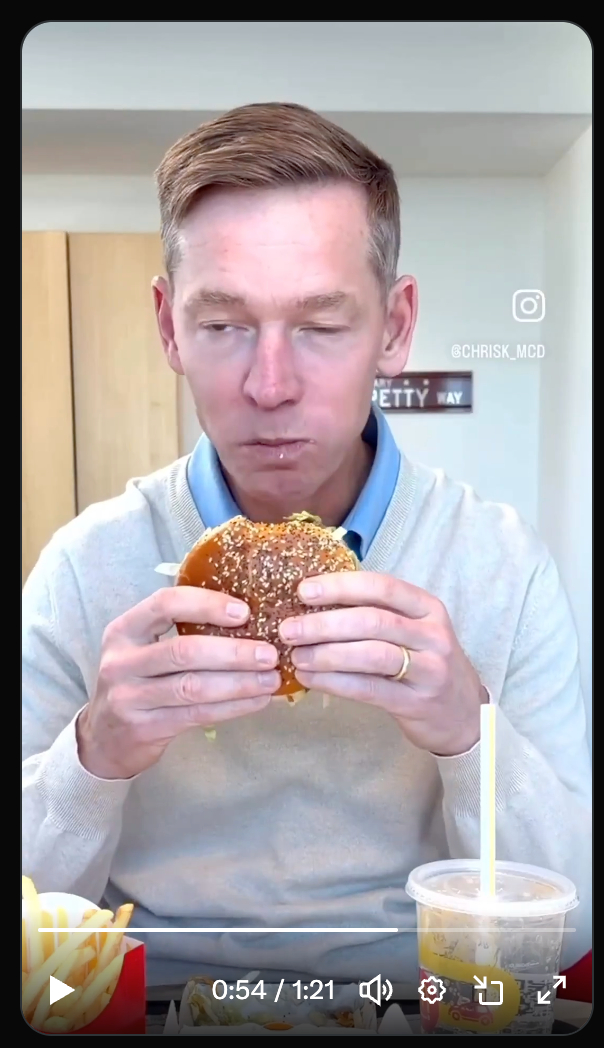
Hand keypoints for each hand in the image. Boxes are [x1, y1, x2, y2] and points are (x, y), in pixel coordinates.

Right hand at [77, 588, 279, 779]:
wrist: (105, 739)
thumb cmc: (138, 683)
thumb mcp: (143, 649)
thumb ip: (180, 632)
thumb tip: (248, 620)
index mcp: (124, 630)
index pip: (165, 604)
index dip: (206, 604)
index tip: (245, 612)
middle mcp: (121, 661)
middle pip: (185, 650)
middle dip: (234, 651)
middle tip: (270, 653)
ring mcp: (130, 697)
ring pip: (194, 686)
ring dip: (239, 682)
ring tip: (271, 679)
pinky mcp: (144, 727)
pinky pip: (197, 714)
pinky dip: (232, 707)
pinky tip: (256, 701)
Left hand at [279, 572, 485, 755]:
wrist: (464, 714)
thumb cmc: (426, 663)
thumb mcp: (414, 630)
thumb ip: (377, 614)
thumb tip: (314, 604)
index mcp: (427, 607)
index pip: (381, 587)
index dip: (340, 587)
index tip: (304, 591)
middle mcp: (432, 634)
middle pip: (372, 621)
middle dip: (324, 623)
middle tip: (289, 629)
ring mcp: (429, 669)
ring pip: (371, 655)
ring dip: (327, 654)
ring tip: (296, 655)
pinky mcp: (417, 702)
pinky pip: (369, 689)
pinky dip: (335, 682)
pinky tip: (311, 678)